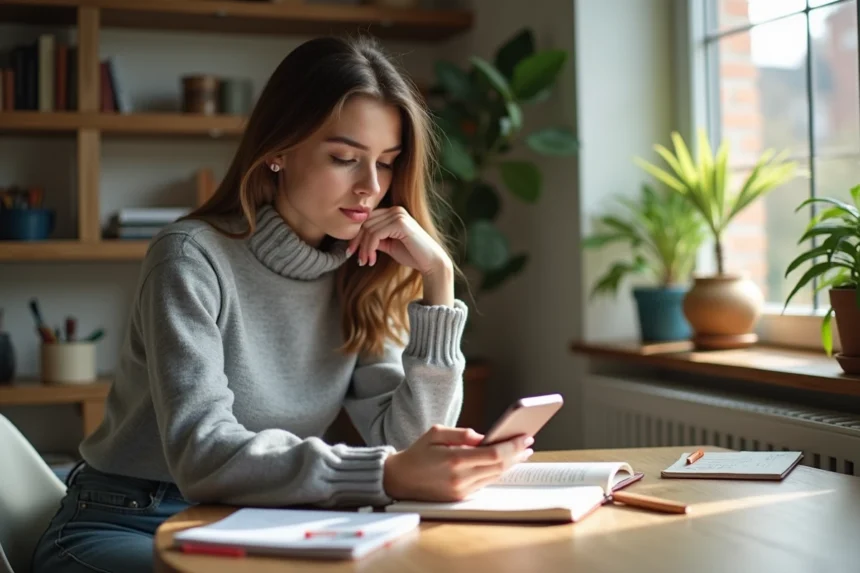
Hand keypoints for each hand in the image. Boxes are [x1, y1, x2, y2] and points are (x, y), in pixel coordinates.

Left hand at [347, 206, 450, 275]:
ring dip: (364, 248)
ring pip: (369, 230)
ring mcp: (398, 215)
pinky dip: (370, 248)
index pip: (367, 220)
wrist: (430, 262)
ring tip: (365, 262)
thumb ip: (375, 239)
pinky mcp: (400, 223)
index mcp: (393, 212)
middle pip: (365, 223)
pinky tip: (372, 260)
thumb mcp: (388, 245)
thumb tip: (357, 240)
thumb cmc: (412, 254)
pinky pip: (376, 234)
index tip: (352, 252)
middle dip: (358, 243)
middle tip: (359, 260)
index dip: (357, 236)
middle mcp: (396, 210)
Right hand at [382, 425, 533, 501]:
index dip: (513, 446)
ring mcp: (461, 490)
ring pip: (494, 476)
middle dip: (516, 454)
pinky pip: (485, 483)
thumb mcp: (436, 433)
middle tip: (528, 443)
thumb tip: (485, 436)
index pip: (494, 454)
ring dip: (510, 464)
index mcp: (454, 459)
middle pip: (499, 467)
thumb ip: (462, 433)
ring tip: (521, 452)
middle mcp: (460, 478)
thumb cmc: (417, 453)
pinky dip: (497, 472)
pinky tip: (504, 463)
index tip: (525, 437)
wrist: (399, 479)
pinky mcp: (460, 497)